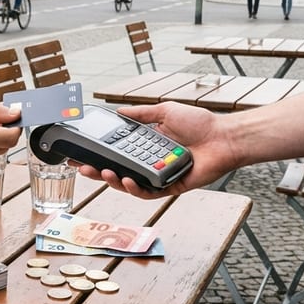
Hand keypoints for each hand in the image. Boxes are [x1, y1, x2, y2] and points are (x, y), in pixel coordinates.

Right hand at [73, 102, 237, 198]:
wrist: (223, 137)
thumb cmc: (200, 123)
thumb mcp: (165, 111)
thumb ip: (141, 114)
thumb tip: (119, 111)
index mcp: (147, 144)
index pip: (117, 151)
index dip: (99, 154)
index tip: (80, 153)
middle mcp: (150, 161)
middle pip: (118, 170)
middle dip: (97, 170)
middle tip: (82, 167)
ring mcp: (158, 175)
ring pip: (129, 184)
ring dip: (113, 180)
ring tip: (103, 172)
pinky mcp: (170, 187)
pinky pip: (148, 192)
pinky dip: (136, 188)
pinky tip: (128, 181)